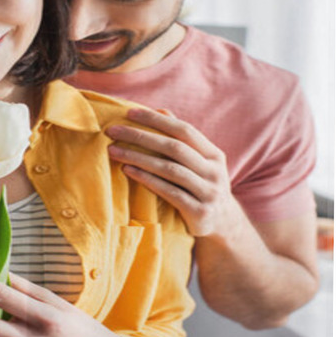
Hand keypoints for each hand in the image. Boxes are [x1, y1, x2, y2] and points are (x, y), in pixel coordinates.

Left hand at [106, 106, 235, 237]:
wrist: (222, 226)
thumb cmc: (201, 187)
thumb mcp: (199, 162)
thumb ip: (181, 139)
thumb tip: (160, 110)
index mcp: (214, 154)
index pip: (184, 130)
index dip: (157, 120)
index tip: (129, 112)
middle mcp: (214, 171)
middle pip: (174, 148)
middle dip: (141, 136)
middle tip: (113, 131)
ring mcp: (208, 193)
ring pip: (169, 170)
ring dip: (138, 158)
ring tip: (113, 150)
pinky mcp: (199, 213)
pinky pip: (169, 192)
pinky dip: (147, 179)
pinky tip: (128, 171)